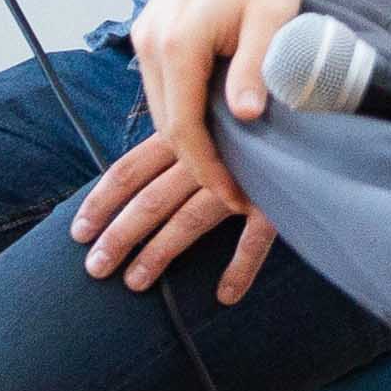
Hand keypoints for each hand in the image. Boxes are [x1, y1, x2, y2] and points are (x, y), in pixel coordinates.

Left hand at [69, 130, 280, 301]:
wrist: (311, 94)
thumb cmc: (255, 110)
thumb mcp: (211, 116)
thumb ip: (181, 143)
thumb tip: (142, 181)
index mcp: (183, 136)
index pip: (130, 170)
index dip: (102, 201)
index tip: (78, 231)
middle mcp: (206, 157)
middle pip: (151, 200)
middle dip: (120, 235)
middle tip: (95, 268)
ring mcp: (240, 180)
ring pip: (189, 220)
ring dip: (160, 254)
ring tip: (135, 283)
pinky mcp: (276, 199)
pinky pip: (256, 238)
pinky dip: (241, 267)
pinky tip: (226, 295)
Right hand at [129, 0, 323, 196]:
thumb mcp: (272, 18)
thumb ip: (255, 66)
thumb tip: (246, 117)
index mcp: (177, 43)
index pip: (184, 128)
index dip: (208, 171)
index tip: (237, 199)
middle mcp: (149, 42)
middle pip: (166, 125)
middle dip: (198, 166)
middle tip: (237, 196)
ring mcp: (144, 37)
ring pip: (160, 110)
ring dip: (188, 144)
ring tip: (226, 171)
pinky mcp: (149, 33)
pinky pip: (160, 89)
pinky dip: (181, 117)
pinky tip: (210, 131)